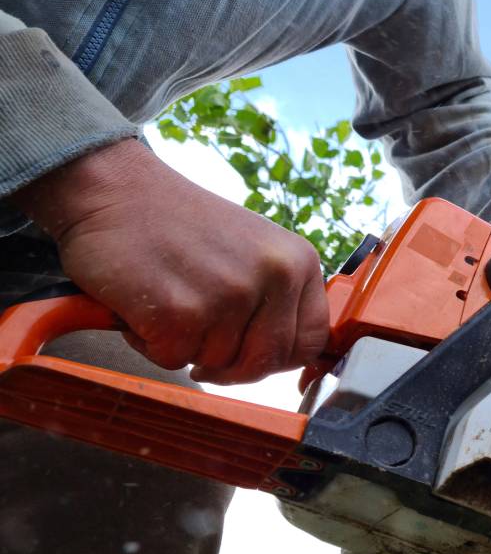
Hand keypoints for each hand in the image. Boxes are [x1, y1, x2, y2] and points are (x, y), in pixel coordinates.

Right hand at [14, 139, 328, 384]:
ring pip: (216, 364)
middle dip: (228, 364)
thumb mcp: (255, 250)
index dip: (278, 359)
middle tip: (197, 337)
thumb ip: (277, 298)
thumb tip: (284, 357)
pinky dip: (149, 342)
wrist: (116, 190)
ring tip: (168, 299)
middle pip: (264, 363)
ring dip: (184, 346)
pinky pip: (172, 360)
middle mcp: (274, 277)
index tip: (249, 355)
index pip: (312, 341)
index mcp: (299, 262)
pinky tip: (143, 304)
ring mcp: (229, 295)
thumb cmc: (181, 225)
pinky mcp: (180, 312)